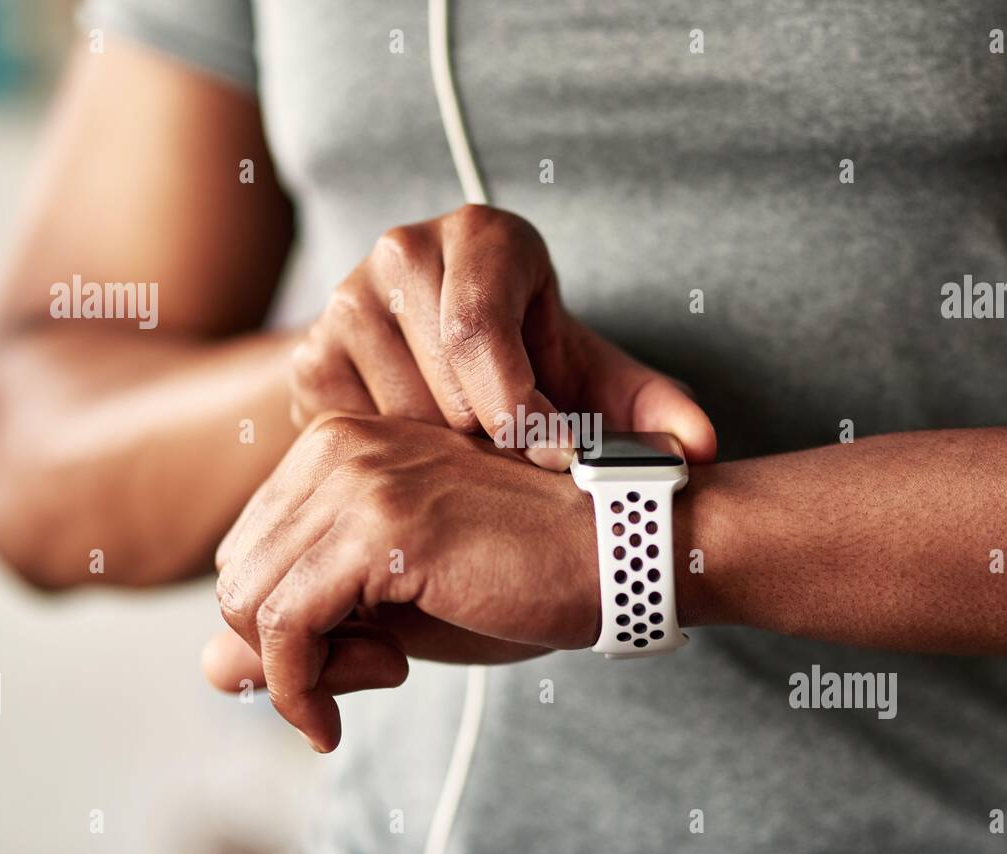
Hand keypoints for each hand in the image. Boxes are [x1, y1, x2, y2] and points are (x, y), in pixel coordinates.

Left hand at [214, 415, 598, 749]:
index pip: (250, 551)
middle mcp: (337, 446)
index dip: (290, 619)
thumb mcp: (397, 611)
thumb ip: (302, 630)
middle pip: (238, 573)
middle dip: (289, 644)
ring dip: (302, 667)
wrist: (621, 553)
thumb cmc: (520, 578)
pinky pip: (285, 626)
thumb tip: (206, 667)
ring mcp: (359, 479)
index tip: (362, 652)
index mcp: (339, 446)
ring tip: (387, 668)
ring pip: (248, 600)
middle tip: (377, 664)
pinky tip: (366, 694)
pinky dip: (302, 685)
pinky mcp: (383, 526)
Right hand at [289, 204, 715, 468]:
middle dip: (490, 446)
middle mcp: (402, 249)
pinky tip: (426, 454)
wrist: (439, 356)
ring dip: (445, 462)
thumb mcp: (592, 376)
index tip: (555, 458)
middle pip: (444, 389)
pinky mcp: (308, 356)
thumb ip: (650, 409)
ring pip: (398, 425)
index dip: (522, 413)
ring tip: (472, 450)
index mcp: (483, 235)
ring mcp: (342, 299)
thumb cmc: (530, 361)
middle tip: (514, 457)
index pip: (481, 333)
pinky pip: (356, 440)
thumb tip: (698, 449)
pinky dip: (398, 465)